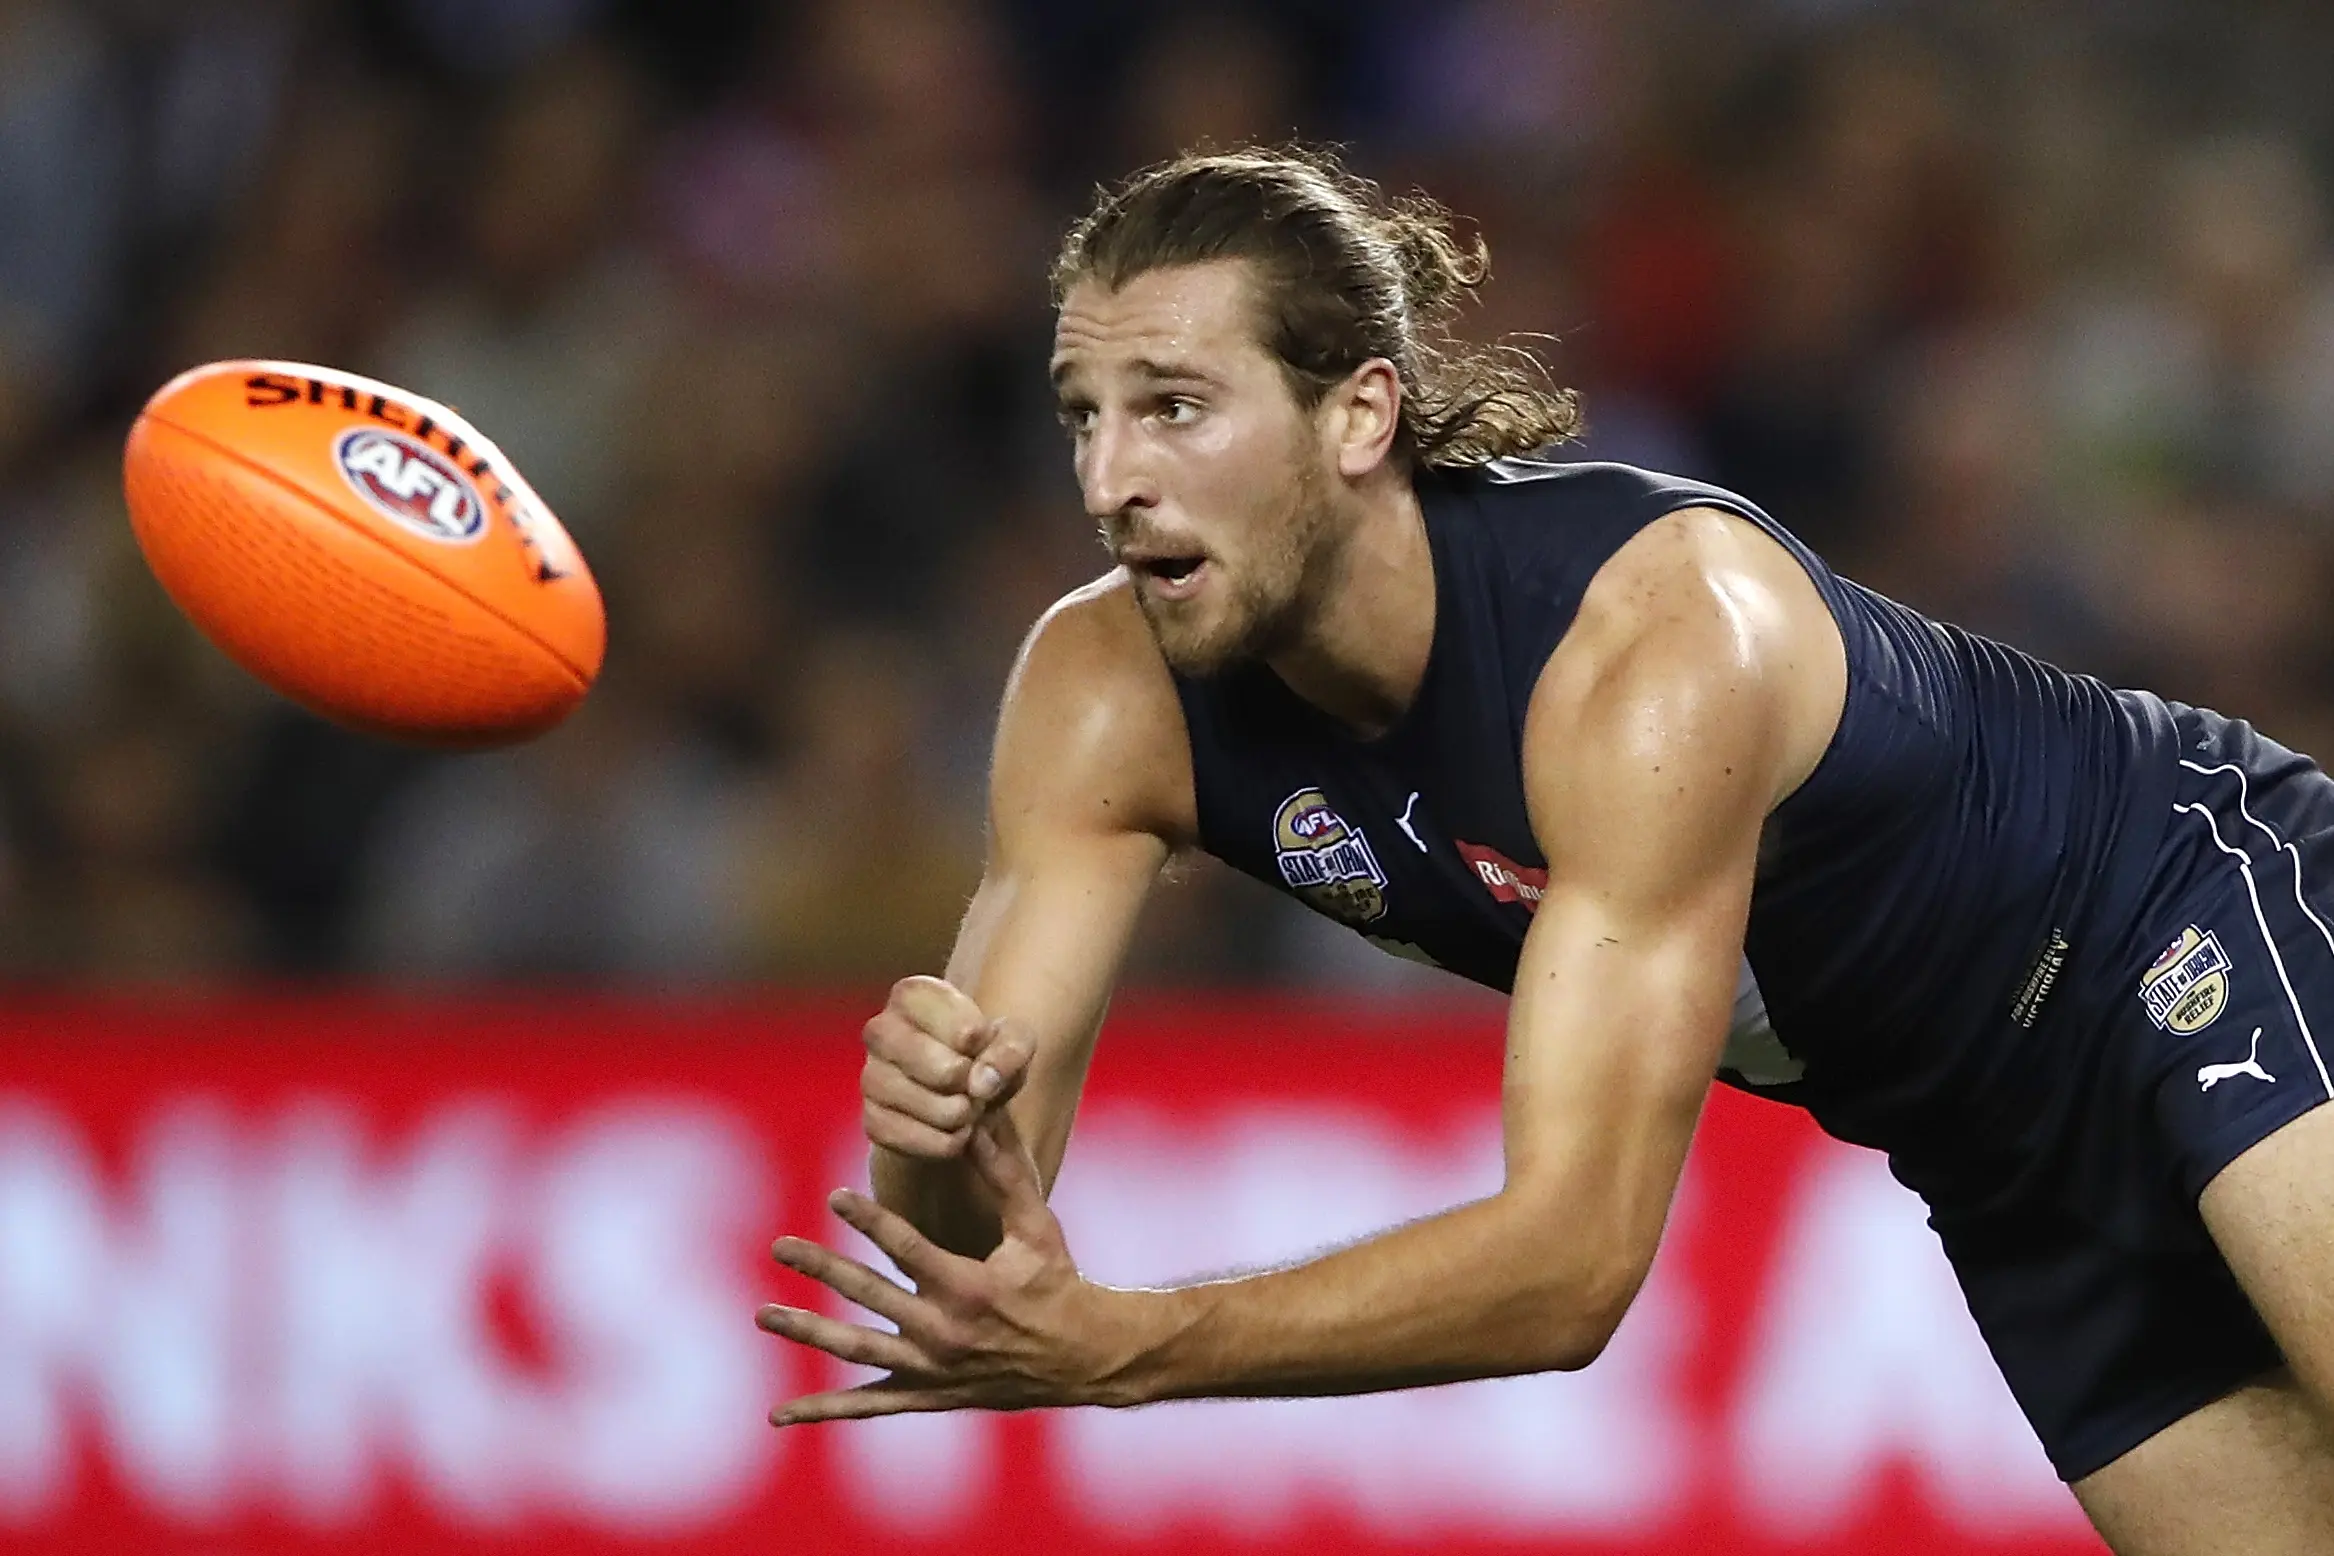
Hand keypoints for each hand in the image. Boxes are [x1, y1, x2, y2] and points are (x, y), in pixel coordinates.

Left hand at [759, 1107, 1151, 1423]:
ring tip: (763, 1313)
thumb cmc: (1058, 1280)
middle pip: (868, 1296)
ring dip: (806, 1332)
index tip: (833, 1196)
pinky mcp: (927, 1395)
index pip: (906, 1248)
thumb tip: (976, 1119)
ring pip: (856, 1350)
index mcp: (969, 1288)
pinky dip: (822, 1409)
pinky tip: (778, 1413)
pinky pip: (867, 1406)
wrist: (1083, 1358)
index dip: (868, 1221)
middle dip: (820, 1267)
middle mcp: (943, 1333)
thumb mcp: (1036, 1224)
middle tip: (779, 1245)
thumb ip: (1003, 1173)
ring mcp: (931, 1370)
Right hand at [860, 976, 1033, 1159]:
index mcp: (913, 995)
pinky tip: (953, 1132)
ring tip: (967, 1108)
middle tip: (975, 1083)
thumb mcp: (1013, 1041)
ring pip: (924, 1105)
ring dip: (958, 1115)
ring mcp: (871, 1076)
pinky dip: (942, 1143)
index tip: (980, 1043)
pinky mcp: (872, 1119)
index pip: (962, 1027)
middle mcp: (881, 1030)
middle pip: (938, 1067)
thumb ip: (1011, 1048)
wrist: (962, 1097)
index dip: (980, 1044)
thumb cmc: (984, 1055)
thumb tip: (980, 1083)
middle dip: (968, 1083)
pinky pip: (910, 1139)